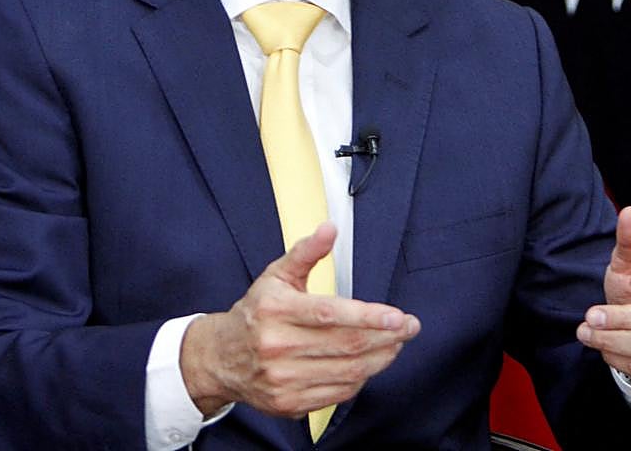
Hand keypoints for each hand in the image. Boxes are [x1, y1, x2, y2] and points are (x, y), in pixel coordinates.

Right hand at [180, 222, 420, 417]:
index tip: (399, 316)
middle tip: (409, 327)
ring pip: (347, 372)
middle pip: (345, 345)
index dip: (369, 316)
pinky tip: (370, 364)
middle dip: (386, 337)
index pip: (330, 314)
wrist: (221, 357)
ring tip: (396, 344)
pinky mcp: (288, 403)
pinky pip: (337, 394)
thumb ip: (306, 252)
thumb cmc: (256, 312)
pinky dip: (360, 379)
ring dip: (380, 358)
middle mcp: (277, 346)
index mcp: (275, 310)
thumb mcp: (276, 276)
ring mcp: (282, 378)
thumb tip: (329, 229)